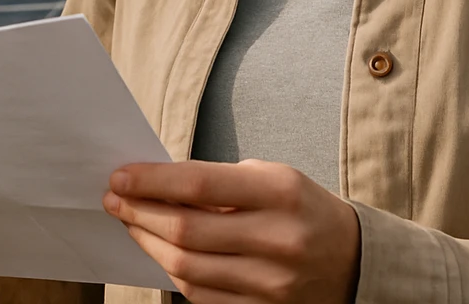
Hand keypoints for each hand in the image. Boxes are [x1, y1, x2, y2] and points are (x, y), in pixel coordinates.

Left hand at [103, 159, 360, 303]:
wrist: (354, 261)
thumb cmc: (301, 209)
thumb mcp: (271, 179)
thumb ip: (218, 183)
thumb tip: (154, 187)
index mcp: (281, 192)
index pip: (199, 184)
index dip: (151, 181)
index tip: (119, 177)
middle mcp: (279, 239)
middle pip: (186, 230)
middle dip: (140, 213)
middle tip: (114, 200)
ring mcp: (273, 283)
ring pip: (187, 268)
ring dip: (149, 244)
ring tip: (131, 225)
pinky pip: (202, 297)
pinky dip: (174, 274)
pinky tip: (161, 254)